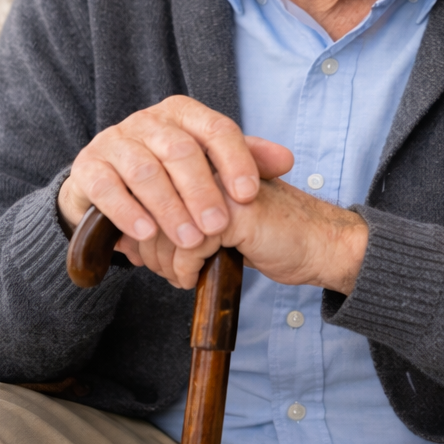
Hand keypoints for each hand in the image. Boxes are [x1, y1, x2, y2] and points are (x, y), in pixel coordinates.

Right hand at [57, 96, 293, 251]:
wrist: (109, 187)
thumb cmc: (171, 175)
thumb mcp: (210, 164)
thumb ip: (247, 160)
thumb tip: (287, 160)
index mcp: (183, 112)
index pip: (217, 129)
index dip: (236, 161)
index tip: (250, 196)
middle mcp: (148, 120)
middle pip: (181, 151)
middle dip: (202, 192)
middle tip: (218, 228)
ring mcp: (114, 140)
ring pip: (145, 170)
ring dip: (169, 208)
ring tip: (188, 240)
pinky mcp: (87, 167)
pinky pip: (108, 187)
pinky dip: (129, 212)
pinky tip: (147, 234)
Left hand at [120, 173, 369, 292]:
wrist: (319, 244)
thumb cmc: (270, 238)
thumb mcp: (215, 229)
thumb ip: (175, 224)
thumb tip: (124, 242)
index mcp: (208, 165)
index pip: (153, 191)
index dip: (143, 229)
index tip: (148, 254)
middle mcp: (213, 169)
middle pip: (153, 209)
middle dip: (151, 249)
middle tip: (166, 271)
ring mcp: (224, 188)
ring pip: (165, 228)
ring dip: (164, 262)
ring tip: (180, 276)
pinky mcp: (235, 214)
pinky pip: (189, 247)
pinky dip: (184, 270)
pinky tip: (193, 278)